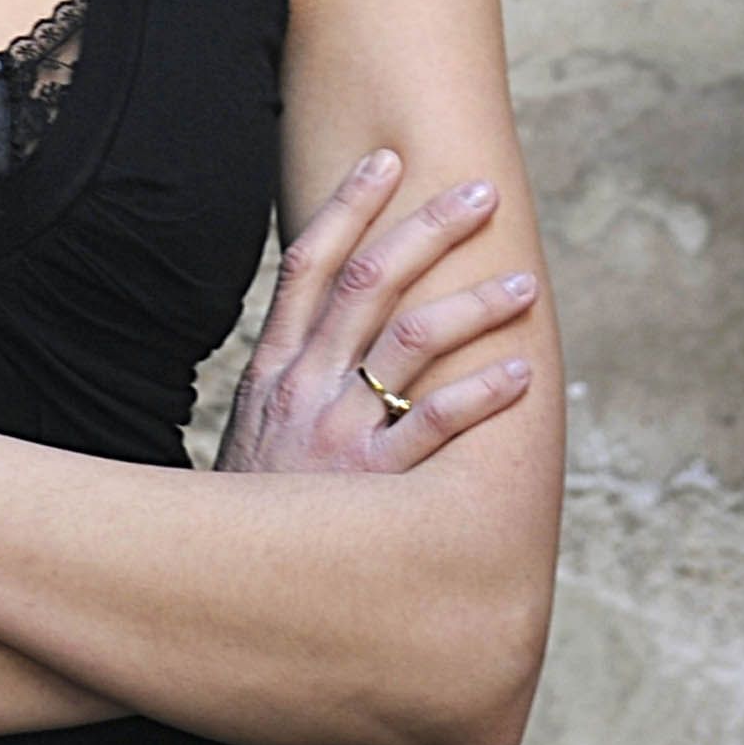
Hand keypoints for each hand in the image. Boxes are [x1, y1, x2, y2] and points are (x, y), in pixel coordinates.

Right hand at [215, 148, 537, 474]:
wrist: (219, 583)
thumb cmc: (254, 506)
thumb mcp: (254, 426)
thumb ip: (292, 378)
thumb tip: (330, 332)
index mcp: (274, 365)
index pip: (308, 263)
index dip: (349, 207)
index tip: (386, 161)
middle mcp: (305, 385)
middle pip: (367, 283)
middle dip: (425, 229)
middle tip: (478, 193)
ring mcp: (337, 431)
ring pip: (409, 343)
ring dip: (471, 305)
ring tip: (522, 282)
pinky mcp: (372, 483)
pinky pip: (433, 427)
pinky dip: (481, 396)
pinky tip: (524, 375)